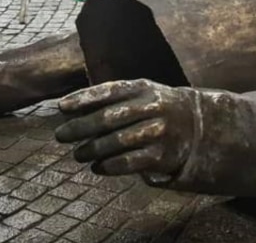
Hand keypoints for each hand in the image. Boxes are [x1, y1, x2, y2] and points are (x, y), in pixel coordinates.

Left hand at [55, 79, 194, 176]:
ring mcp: (158, 131)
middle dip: (80, 127)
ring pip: (117, 142)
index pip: (108, 91)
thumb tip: (68, 108)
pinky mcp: (162, 155)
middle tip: (60, 135)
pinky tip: (97, 166)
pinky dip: (109, 166)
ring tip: (77, 154)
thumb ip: (109, 98)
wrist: (195, 125)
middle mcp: (152, 107)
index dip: (83, 99)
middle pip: (108, 118)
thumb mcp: (139, 94)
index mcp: (142, 88)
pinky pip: (129, 163)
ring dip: (92, 149)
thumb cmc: (154, 107)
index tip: (61, 108)